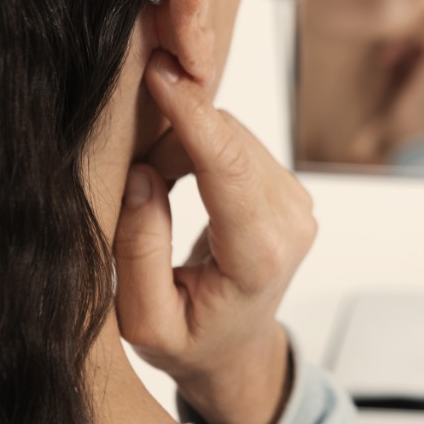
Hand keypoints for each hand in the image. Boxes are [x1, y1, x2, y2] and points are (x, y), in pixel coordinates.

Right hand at [113, 50, 317, 423]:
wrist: (235, 350)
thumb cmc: (188, 341)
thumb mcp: (145, 321)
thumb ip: (138, 252)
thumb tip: (142, 176)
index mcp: (259, 257)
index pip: (229, 168)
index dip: (193, 116)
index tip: (160, 72)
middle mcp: (291, 223)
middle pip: (229, 140)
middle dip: (172, 133)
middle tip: (126, 166)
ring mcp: (296, 203)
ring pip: (233, 134)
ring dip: (183, 140)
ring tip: (149, 183)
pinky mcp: (287, 190)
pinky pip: (237, 143)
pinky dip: (198, 146)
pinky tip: (173, 176)